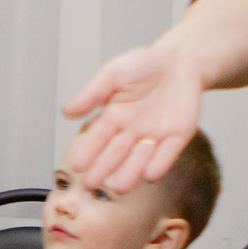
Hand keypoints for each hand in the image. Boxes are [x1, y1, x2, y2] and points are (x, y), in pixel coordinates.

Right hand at [62, 41, 204, 193]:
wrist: (181, 60)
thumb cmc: (144, 64)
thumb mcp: (113, 73)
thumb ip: (92, 93)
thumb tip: (66, 112)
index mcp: (114, 116)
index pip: (98, 137)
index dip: (88, 151)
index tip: (77, 165)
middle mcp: (132, 130)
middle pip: (116, 152)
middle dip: (105, 168)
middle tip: (92, 185)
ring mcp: (155, 134)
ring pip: (141, 157)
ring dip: (131, 172)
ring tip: (121, 188)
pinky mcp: (179, 135)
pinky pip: (168, 152)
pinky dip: (160, 163)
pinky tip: (151, 175)